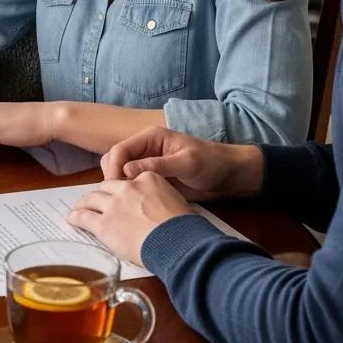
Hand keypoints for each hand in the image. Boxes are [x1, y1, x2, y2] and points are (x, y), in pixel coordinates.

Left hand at [66, 174, 194, 265]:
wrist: (180, 243)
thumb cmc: (186, 228)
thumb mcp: (177, 201)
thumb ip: (161, 197)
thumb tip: (158, 207)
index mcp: (147, 179)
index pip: (128, 179)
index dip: (123, 188)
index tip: (121, 195)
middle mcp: (127, 188)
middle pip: (107, 186)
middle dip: (101, 193)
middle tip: (97, 201)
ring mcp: (113, 205)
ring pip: (91, 199)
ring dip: (84, 203)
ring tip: (79, 207)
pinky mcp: (104, 224)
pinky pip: (84, 217)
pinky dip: (76, 217)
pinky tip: (72, 219)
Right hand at [99, 126, 263, 200]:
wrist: (230, 176)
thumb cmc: (211, 163)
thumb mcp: (186, 163)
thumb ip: (157, 165)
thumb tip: (127, 171)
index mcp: (150, 138)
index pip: (121, 149)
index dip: (114, 167)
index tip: (114, 186)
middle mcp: (144, 149)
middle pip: (115, 159)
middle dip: (111, 175)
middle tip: (116, 196)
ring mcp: (147, 165)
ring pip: (120, 172)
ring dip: (116, 184)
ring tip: (120, 201)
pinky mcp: (151, 179)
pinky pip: (131, 183)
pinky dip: (126, 191)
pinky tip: (129, 203)